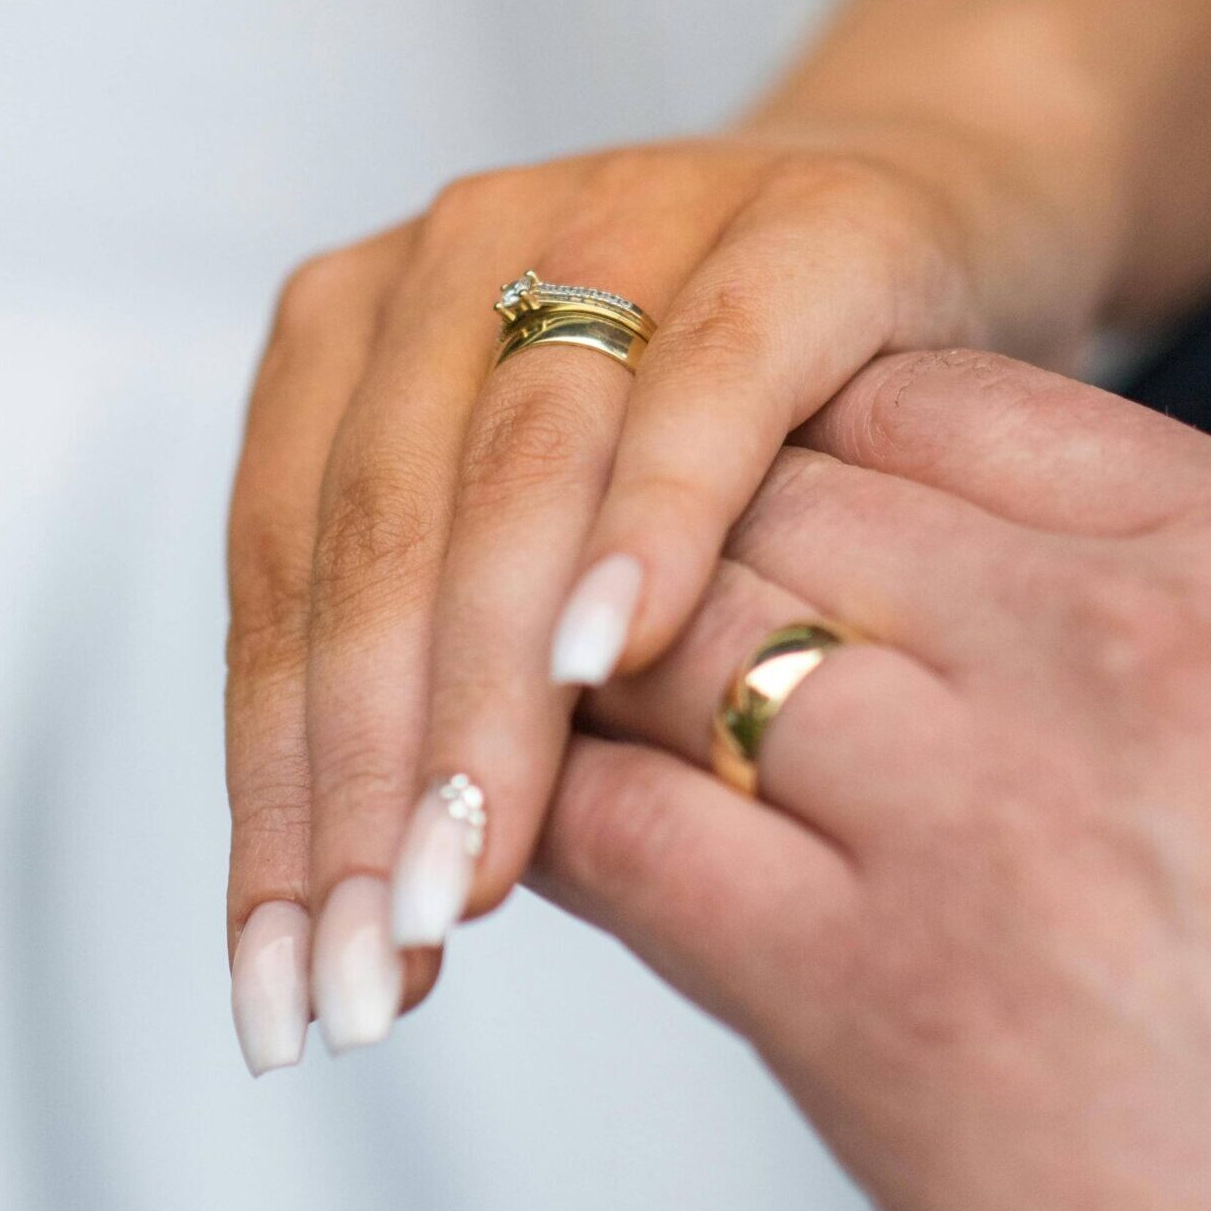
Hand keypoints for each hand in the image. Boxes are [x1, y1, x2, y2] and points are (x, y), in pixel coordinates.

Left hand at [224, 128, 1089, 1068]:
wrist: (934, 225)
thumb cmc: (735, 432)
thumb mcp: (566, 541)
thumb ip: (467, 665)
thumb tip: (390, 915)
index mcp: (357, 334)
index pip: (282, 594)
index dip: (276, 802)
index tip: (284, 992)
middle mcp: (455, 258)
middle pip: (374, 550)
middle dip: (363, 787)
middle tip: (367, 977)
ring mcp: (614, 217)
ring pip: (509, 482)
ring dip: (480, 700)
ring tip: (463, 883)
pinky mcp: (791, 224)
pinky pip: (706, 383)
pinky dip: (650, 519)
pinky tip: (615, 662)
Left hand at [536, 350, 1210, 1210]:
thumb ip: (1180, 610)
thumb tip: (979, 565)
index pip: (920, 399)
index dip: (792, 444)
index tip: (735, 508)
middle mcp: (1106, 646)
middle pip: (771, 496)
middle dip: (660, 544)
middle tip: (583, 604)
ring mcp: (976, 809)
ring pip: (666, 635)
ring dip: (573, 675)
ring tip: (526, 716)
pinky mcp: (866, 997)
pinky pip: (626, 833)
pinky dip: (546, 821)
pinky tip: (517, 842)